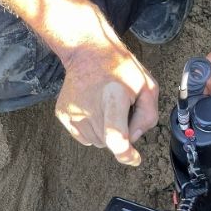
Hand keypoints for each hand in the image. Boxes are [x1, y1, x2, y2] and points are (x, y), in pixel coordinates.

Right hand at [57, 45, 158, 165]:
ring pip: (98, 142)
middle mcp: (89, 107)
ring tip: (108, 108)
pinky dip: (94, 130)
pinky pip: (85, 138)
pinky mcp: (62, 114)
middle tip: (123, 111)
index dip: (126, 154)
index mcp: (113, 98)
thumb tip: (133, 138)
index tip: (134, 157)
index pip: (115, 136)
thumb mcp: (148, 87)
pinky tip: (96, 110)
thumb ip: (148, 116)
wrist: (87, 53)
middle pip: (109, 143)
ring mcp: (73, 111)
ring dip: (107, 133)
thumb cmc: (122, 70)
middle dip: (122, 135)